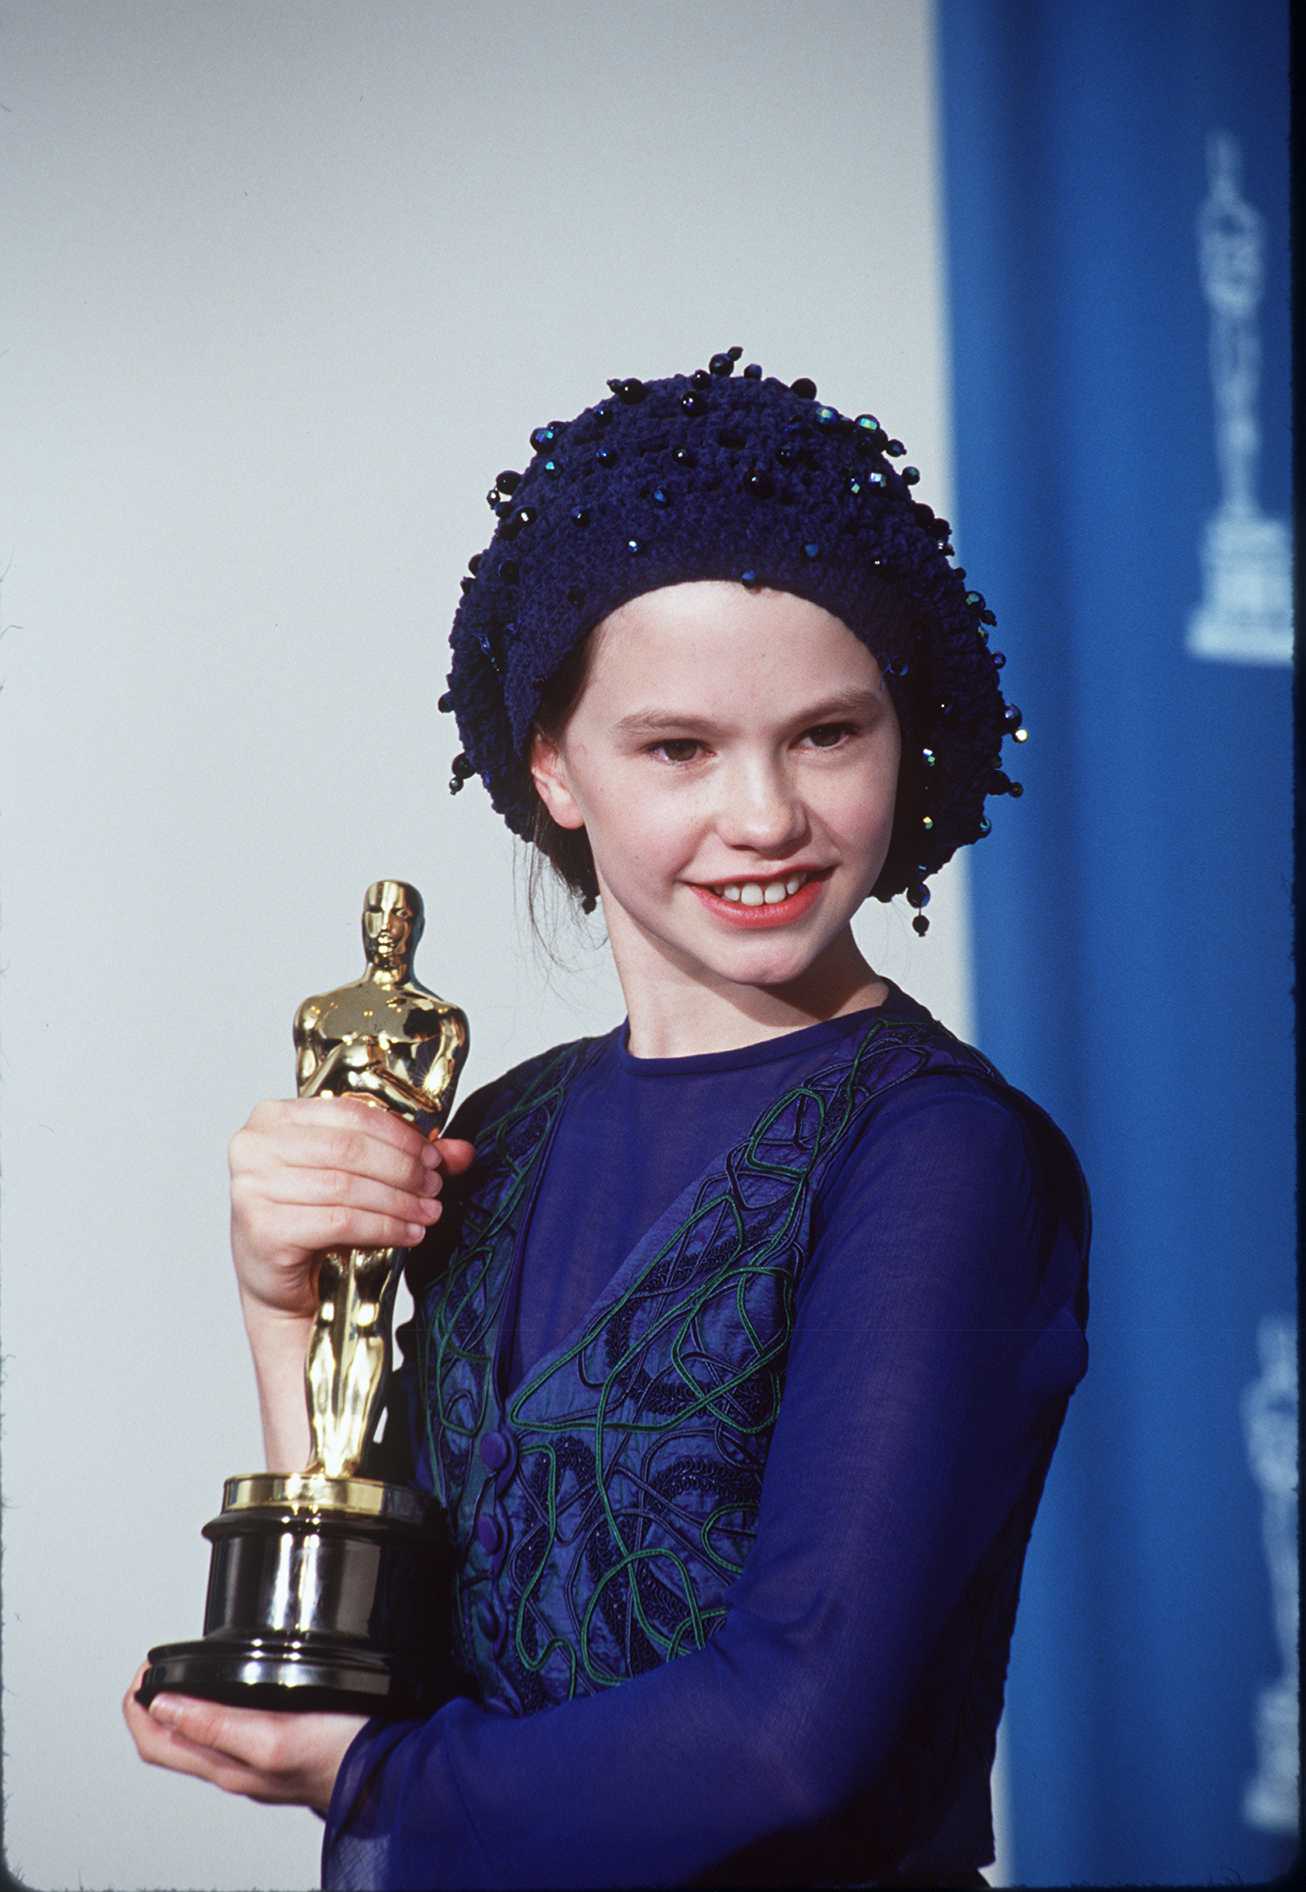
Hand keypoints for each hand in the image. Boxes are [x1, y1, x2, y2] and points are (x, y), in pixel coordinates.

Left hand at [122, 1662, 368, 1811]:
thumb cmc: (338, 1758)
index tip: (144, 1670)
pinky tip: (227, 1687)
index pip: (154, 1743)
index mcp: (225, 1767)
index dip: (138, 1705)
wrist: (389, 1771)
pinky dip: (213, 1706)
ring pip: (198, 1737)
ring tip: (178, 1673)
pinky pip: (228, 1731)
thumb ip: (215, 1725)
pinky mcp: (279, 1748)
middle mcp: (235, 1768)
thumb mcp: (271, 1736)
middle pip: (170, 1742)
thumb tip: (163, 1707)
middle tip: (153, 1667)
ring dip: (180, 1703)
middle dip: (151, 1702)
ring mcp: (256, 1761)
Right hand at [228, 1094, 477, 1320]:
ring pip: (347, 1186)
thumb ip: (405, 1157)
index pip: (349, 1113)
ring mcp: (252, 1188)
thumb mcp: (358, 1178)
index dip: (399, 1134)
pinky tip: (408, 1233)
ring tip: (428, 1212)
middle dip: (403, 1168)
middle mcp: (254, 1147)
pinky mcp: (264, 1229)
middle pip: (349, 1148)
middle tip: (434, 1186)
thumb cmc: (312, 1221)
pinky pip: (340, 1221)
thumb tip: (462, 1151)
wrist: (280, 1284)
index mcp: (272, 1117)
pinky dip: (383, 1226)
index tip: (433, 1157)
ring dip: (399, 1200)